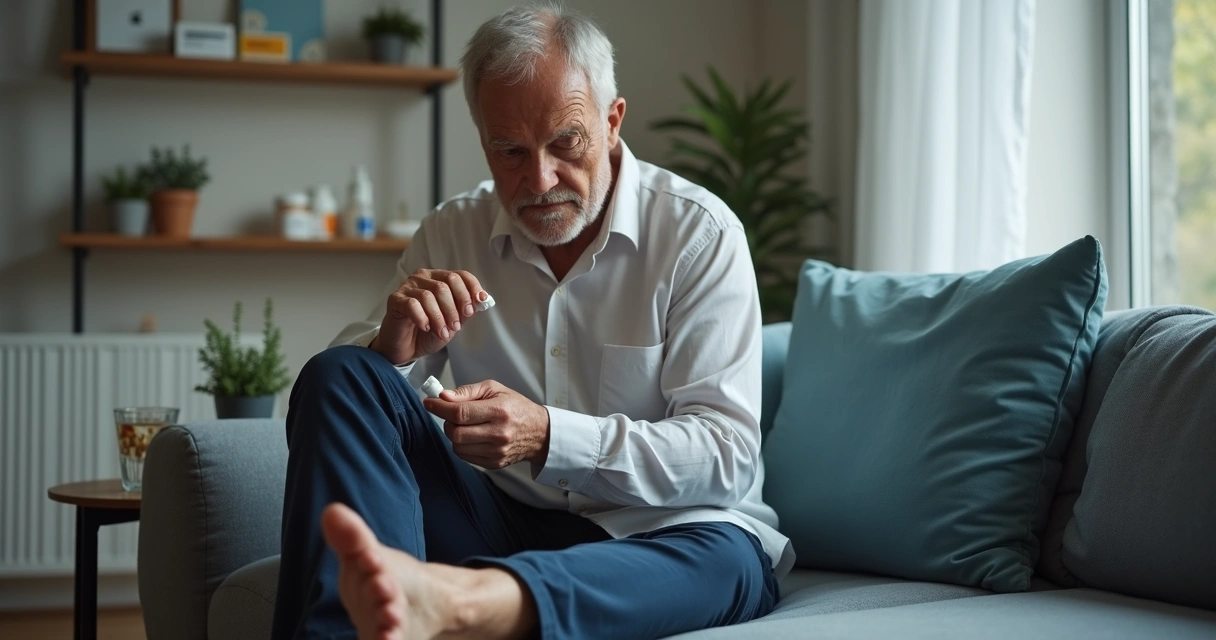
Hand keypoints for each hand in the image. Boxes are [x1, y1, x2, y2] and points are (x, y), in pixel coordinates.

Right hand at [370, 269, 487, 364]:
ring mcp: (407, 287)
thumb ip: (465, 310)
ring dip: (439, 317)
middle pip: (445, 285)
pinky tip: (426, 327)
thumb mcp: (453, 321)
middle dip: (454, 308)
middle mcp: (423, 277)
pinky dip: (423, 318)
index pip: (459, 275)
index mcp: (439, 278)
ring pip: (429, 296)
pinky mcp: (395, 299)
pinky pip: (412, 304)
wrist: (406, 348)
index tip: (479, 301)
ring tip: (442, 332)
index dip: (471, 288)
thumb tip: (481, 300)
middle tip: (456, 326)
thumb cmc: (429, 331)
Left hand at [423, 380, 550, 469]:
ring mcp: (496, 452)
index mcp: (499, 411)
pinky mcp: (494, 464)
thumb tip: (443, 397)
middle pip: (455, 432)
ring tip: (466, 425)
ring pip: (457, 446)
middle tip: (452, 414)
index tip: (429, 402)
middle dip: (447, 422)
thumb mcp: (494, 389)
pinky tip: (472, 436)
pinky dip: (462, 445)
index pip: (460, 412)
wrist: (539, 432)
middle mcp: (498, 434)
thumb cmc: (515, 407)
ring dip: (454, 434)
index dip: (439, 407)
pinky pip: (465, 456)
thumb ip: (467, 392)